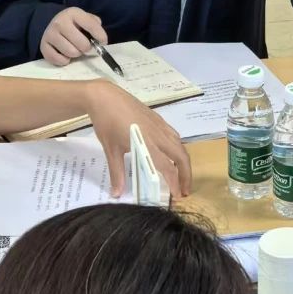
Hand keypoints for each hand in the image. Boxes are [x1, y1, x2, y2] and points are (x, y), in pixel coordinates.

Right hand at [41, 7, 106, 65]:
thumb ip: (94, 24)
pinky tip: (65, 54)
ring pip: (72, 53)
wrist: (51, 24)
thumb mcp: (84, 18)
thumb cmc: (73, 24)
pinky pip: (60, 60)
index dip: (101, 36)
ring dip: (76, 54)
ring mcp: (50, 34)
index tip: (103, 42)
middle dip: (87, 48)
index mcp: (73, 13)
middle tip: (85, 46)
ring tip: (74, 48)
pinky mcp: (43, 47)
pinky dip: (65, 60)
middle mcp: (60, 22)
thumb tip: (100, 38)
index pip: (92, 26)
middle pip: (83, 44)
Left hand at [86, 80, 191, 197]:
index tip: (177, 196)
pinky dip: (178, 149)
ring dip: (184, 162)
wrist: (105, 97)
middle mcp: (158, 134)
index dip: (174, 182)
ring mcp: (160, 125)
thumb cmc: (106, 123)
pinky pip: (174, 136)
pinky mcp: (158, 119)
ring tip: (181, 175)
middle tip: (184, 191)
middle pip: (181, 156)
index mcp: (147, 143)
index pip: (167, 166)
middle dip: (186, 175)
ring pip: (180, 145)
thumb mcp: (110, 150)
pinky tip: (172, 154)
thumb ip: (117, 172)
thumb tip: (116, 194)